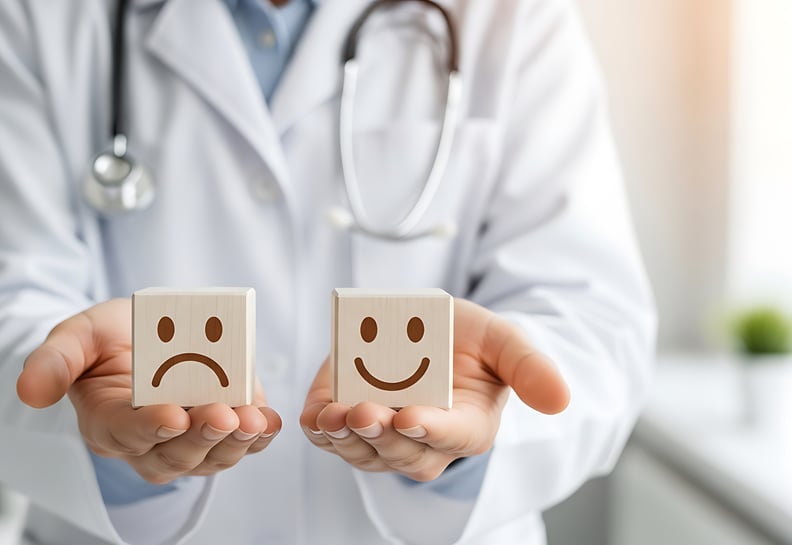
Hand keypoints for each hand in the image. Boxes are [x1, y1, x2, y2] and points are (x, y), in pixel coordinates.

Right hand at [17, 299, 281, 484]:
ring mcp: (186, 441)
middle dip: (201, 435)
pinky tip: (270, 422)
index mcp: (105, 420)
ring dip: (234, 442)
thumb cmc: (106, 339)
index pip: (125, 432)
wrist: (142, 334)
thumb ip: (54, 360)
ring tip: (254, 421)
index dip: (149, 427)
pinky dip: (258, 438)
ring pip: (210, 456)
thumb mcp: (76, 335)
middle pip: (174, 452)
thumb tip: (27, 391)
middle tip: (224, 415)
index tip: (172, 416)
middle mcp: (146, 442)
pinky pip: (240, 445)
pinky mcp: (219, 431)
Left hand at [300, 298, 569, 480]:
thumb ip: (530, 368)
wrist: (430, 331)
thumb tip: (561, 401)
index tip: (410, 417)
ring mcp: (385, 437)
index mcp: (469, 426)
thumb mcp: (505, 342)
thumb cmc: (472, 342)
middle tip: (362, 412)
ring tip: (332, 417)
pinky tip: (313, 418)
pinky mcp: (350, 423)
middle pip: (403, 451)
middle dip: (380, 433)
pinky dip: (320, 431)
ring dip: (345, 438)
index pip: (452, 437)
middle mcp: (426, 441)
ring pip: (364, 451)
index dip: (431, 429)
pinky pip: (333, 439)